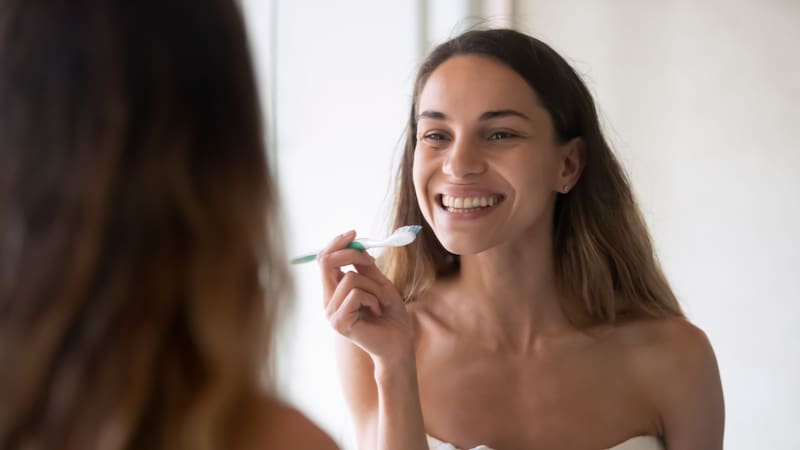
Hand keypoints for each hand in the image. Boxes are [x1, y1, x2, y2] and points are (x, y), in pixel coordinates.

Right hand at [319, 231, 413, 364]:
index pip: (324, 260)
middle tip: (371, 258)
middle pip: (326, 263)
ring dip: (374, 286)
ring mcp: (331, 313)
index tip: (354, 233)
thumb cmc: (391, 316)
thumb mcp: (380, 284)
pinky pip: (357, 294)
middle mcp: (328, 301)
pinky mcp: (340, 322)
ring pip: (349, 278)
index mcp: (334, 291)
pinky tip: (377, 312)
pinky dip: (374, 299)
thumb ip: (365, 267)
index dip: (336, 243)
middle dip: (351, 252)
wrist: (399, 344)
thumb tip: (356, 243)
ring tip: (381, 302)